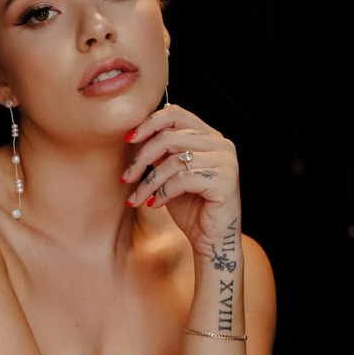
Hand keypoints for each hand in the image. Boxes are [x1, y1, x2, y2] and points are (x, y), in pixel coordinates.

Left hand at [122, 103, 239, 262]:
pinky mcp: (225, 181)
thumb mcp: (170, 174)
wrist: (211, 240)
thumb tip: (137, 134)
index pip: (176, 114)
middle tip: (127, 177)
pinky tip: (155, 204)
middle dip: (142, 158)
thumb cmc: (191, 208)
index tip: (128, 140)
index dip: (149, 123)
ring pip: (174, 161)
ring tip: (138, 197)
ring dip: (149, 181)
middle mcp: (221, 144)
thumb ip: (162, 152)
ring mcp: (226, 162)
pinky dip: (162, 193)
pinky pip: (183, 179)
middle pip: (171, 137)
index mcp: (210, 137)